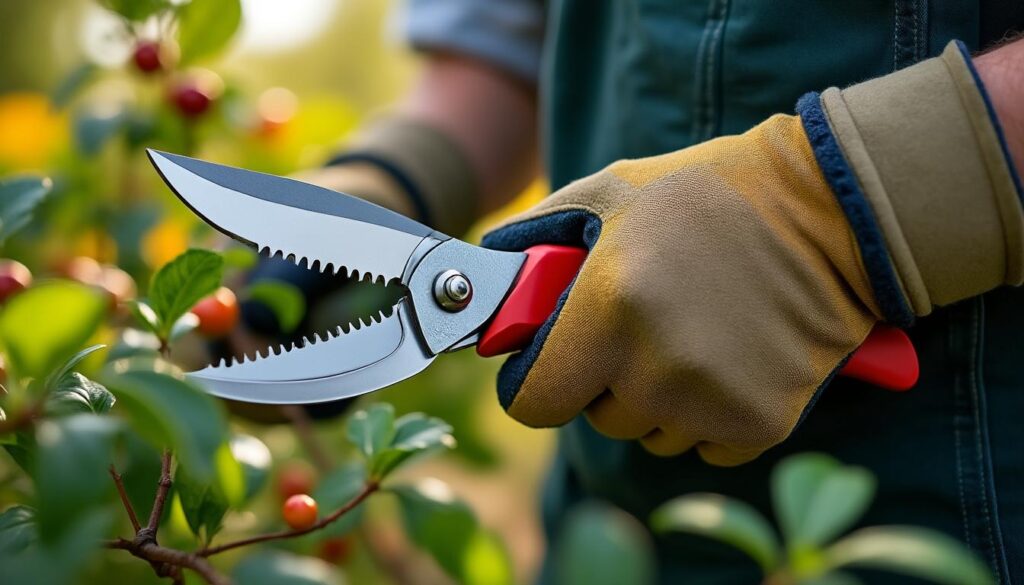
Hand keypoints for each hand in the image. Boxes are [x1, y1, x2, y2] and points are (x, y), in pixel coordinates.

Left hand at [482, 41, 1023, 464]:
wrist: (827, 211)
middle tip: (643, 322)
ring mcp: (712, 402)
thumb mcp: (607, 193)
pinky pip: (705, 446)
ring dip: (659, 398)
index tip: (550, 365)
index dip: (534, 383)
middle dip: (605, 381)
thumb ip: (533, 238)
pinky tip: (733, 357)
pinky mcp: (761, 423)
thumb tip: (487, 277)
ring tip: (695, 331)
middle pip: (596, 418)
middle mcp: (657, 368)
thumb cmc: (706, 195)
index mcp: (609, 310)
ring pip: (651, 434)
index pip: (533, 404)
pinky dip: (710, 414)